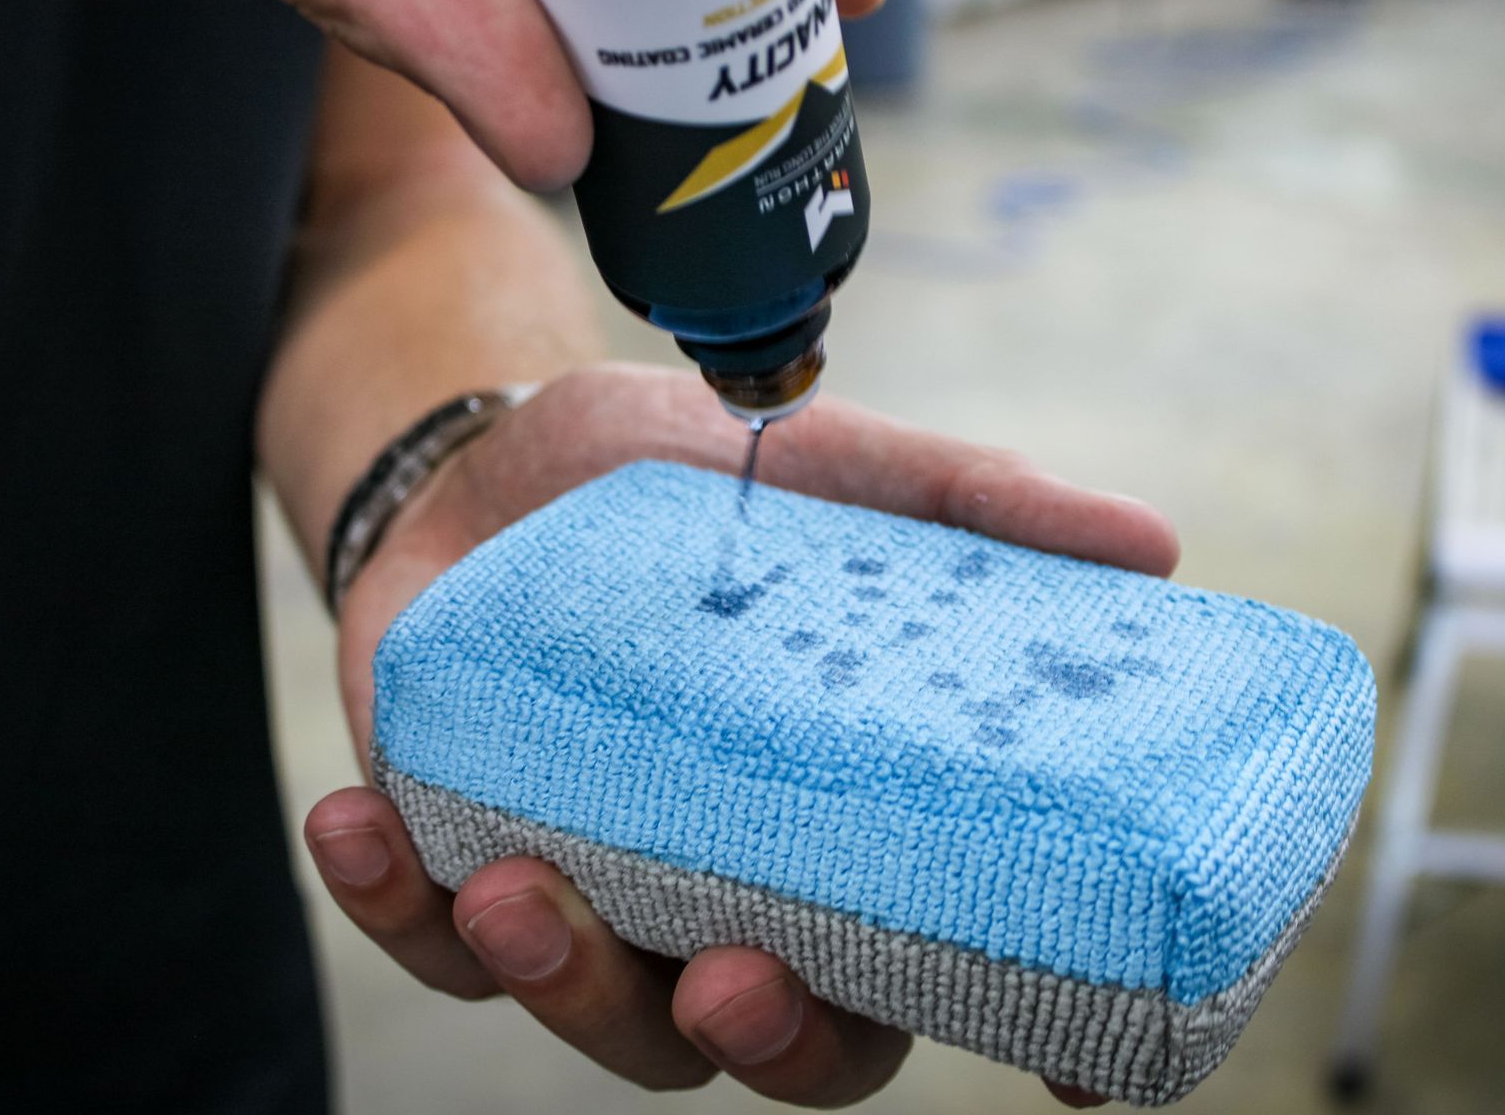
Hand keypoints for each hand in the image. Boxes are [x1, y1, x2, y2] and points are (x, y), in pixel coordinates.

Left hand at [305, 363, 1179, 1106]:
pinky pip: (431, 935)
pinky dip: (390, 898)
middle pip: (790, 1043)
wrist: (497, 452)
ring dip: (561, 980)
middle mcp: (744, 886)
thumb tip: (1150, 547)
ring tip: (510, 886)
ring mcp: (607, 890)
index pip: (959, 963)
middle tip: (732, 979)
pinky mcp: (466, 864)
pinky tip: (353, 824)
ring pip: (607, 1020)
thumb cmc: (689, 484)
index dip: (1032, 1039)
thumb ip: (970, 508)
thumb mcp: (830, 471)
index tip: (1073, 1076)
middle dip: (768, 1040)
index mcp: (850, 824)